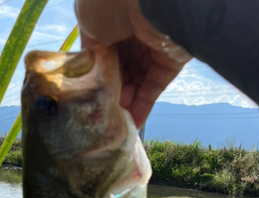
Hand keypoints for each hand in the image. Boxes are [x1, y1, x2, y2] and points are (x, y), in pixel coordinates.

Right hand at [75, 0, 190, 127]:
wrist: (153, 1)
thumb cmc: (113, 3)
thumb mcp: (88, 20)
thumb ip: (89, 46)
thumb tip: (93, 68)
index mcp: (113, 18)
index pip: (103, 52)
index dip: (96, 74)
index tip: (89, 95)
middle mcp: (133, 32)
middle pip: (120, 69)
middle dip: (110, 92)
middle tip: (100, 115)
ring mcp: (153, 47)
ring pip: (136, 82)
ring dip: (125, 103)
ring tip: (114, 124)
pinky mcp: (170, 62)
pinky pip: (154, 88)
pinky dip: (143, 106)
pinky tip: (132, 124)